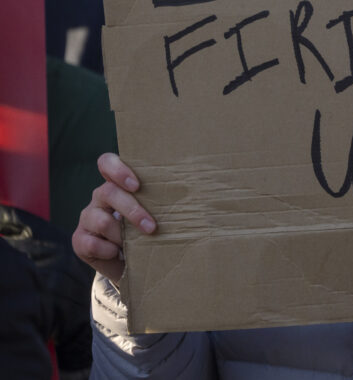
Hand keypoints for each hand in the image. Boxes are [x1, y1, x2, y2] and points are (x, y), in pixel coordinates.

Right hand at [71, 153, 155, 285]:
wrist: (133, 261)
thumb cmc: (150, 230)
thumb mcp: (158, 212)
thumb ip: (165, 200)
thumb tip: (201, 195)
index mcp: (117, 184)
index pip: (107, 163)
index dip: (118, 170)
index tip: (137, 185)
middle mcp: (100, 197)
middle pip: (108, 192)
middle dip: (132, 210)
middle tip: (151, 227)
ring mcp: (88, 217)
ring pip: (100, 220)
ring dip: (122, 235)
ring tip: (136, 245)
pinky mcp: (80, 239)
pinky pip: (90, 243)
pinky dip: (108, 251)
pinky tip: (118, 254)